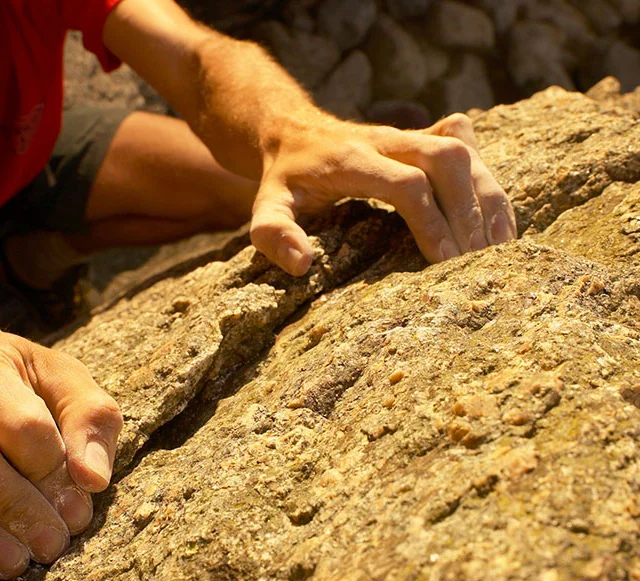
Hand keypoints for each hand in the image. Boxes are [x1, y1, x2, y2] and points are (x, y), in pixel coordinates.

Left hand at [250, 112, 516, 274]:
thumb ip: (274, 234)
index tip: (445, 262)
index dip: (431, 221)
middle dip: (468, 208)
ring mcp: (407, 136)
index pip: (405, 183)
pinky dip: (488, 186)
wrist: (294, 130)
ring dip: (486, 198)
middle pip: (446, 158)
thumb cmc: (284, 178)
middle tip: (477, 260)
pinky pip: (468, 150)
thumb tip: (302, 265)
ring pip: (463, 151)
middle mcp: (386, 140)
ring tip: (499, 249)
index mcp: (350, 159)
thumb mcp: (266, 206)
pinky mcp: (423, 139)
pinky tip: (499, 225)